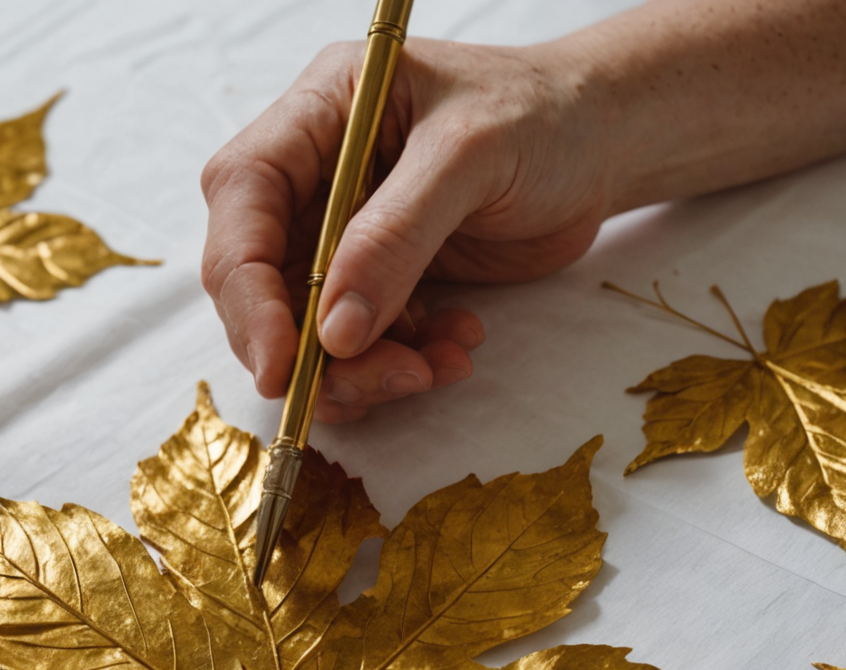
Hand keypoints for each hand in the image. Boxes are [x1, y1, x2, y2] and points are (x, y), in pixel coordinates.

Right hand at [201, 39, 609, 421]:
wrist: (603, 143)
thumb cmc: (542, 116)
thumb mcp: (470, 155)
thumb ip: (396, 237)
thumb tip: (333, 333)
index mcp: (318, 114)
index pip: (242, 201)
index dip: (247, 287)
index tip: (280, 364)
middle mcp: (313, 175)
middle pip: (260, 280)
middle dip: (309, 348)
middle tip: (381, 380)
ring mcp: (342, 233)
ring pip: (307, 328)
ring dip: (360, 370)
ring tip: (432, 368)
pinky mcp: (380, 280)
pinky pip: (361, 346)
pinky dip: (400, 366)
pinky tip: (456, 350)